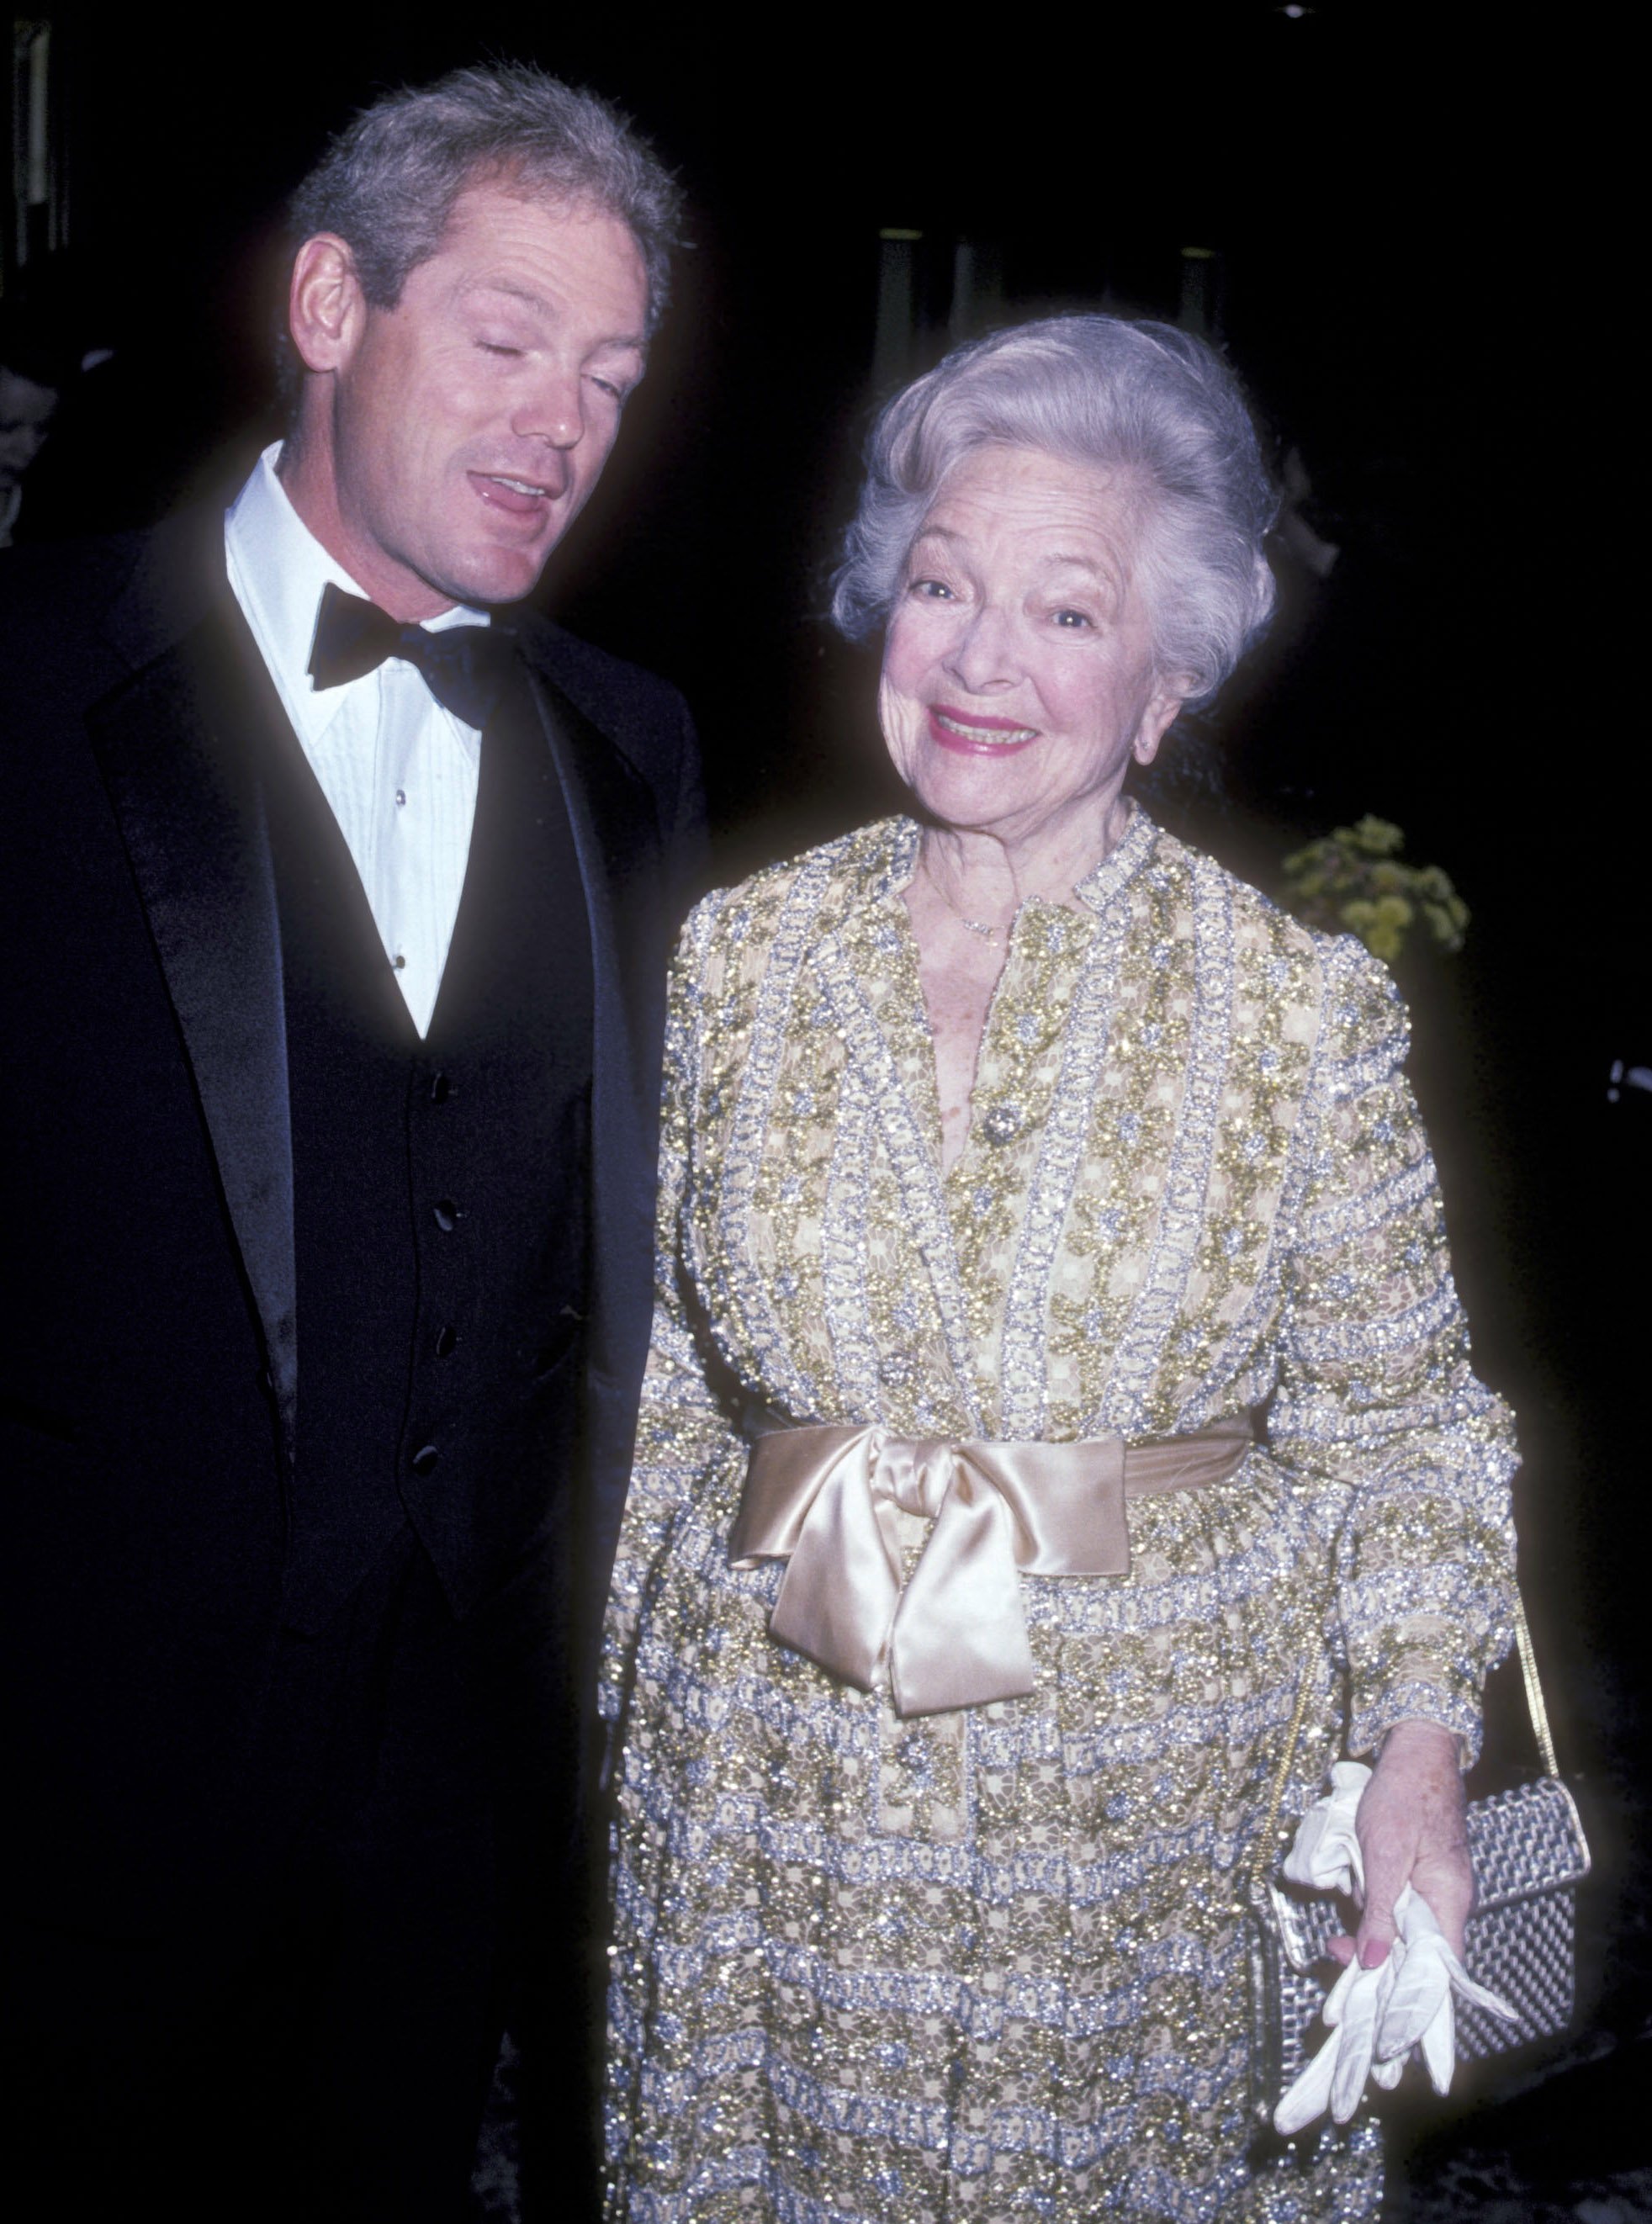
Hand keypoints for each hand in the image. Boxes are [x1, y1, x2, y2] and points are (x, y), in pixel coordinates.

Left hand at [1327, 1719, 1471, 1969]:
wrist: (1415, 1753)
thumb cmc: (1404, 1796)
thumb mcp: (1384, 1855)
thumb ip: (1380, 1910)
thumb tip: (1373, 1962)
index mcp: (1447, 1902)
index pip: (1439, 1967)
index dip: (1410, 1991)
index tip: (1374, 2002)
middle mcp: (1444, 1902)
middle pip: (1414, 1951)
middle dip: (1375, 1957)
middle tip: (1335, 1955)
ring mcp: (1430, 1889)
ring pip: (1400, 1928)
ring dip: (1369, 1928)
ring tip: (1337, 1927)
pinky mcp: (1415, 1876)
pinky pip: (1394, 1904)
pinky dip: (1372, 1907)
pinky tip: (1351, 1897)